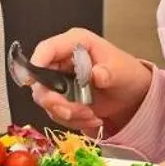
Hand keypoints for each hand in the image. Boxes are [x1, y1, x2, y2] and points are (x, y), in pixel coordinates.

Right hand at [28, 28, 153, 135]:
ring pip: (47, 101)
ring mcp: (60, 81)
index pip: (47, 49)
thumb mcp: (121, 71)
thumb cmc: (126, 74)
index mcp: (74, 44)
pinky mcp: (62, 99)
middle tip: (72, 112)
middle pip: (40, 81)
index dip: (36, 63)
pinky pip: (56, 113)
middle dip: (55, 101)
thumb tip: (96, 74)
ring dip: (68, 114)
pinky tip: (92, 118)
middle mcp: (61, 61)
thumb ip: (108, 72)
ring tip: (91, 116)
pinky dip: (73, 121)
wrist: (132, 95)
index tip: (32, 81)